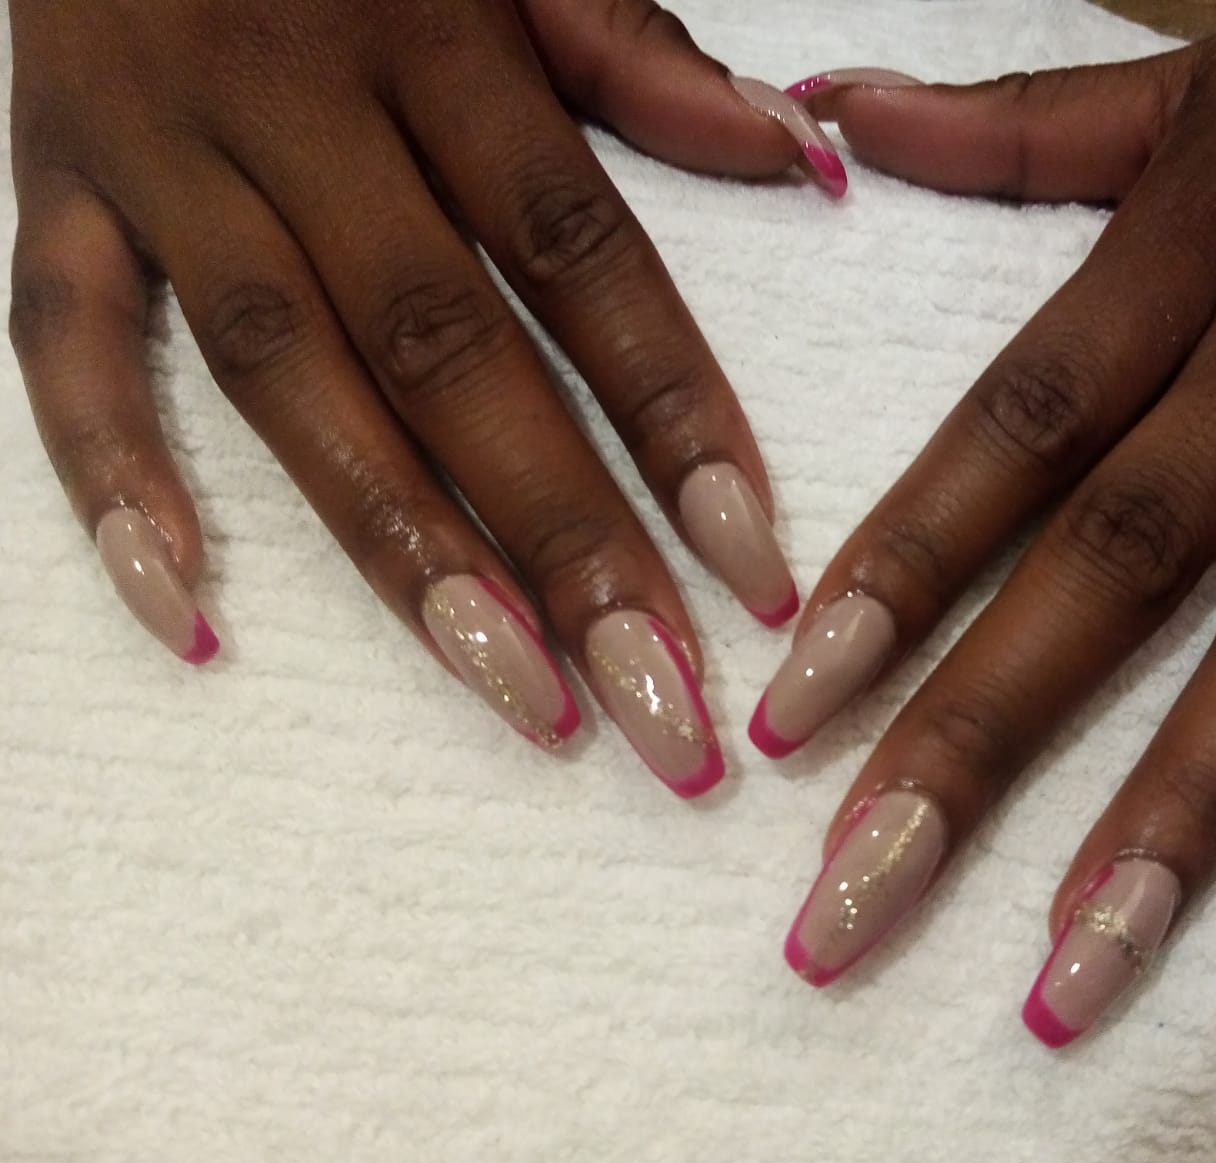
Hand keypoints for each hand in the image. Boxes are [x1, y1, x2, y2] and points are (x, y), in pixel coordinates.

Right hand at [9, 0, 843, 796]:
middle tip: (656, 704)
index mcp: (431, 31)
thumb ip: (639, 53)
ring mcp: (156, 150)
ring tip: (511, 692)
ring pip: (281, 377)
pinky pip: (57, 341)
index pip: (580, 256)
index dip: (673, 416)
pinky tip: (186, 615)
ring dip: (398, 550)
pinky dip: (109, 481)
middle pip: (445, 350)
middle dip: (563, 538)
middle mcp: (293, 102)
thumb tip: (802, 158)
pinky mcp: (47, 179)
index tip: (753, 569)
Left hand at [762, 0, 1215, 1034]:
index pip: (1013, 436)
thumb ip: (1015, 127)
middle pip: (1119, 569)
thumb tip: (824, 112)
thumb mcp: (1205, 82)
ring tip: (1075, 968)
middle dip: (979, 741)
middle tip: (858, 894)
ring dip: (1182, 815)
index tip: (794, 714)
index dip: (897, 576)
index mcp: (1194, 246)